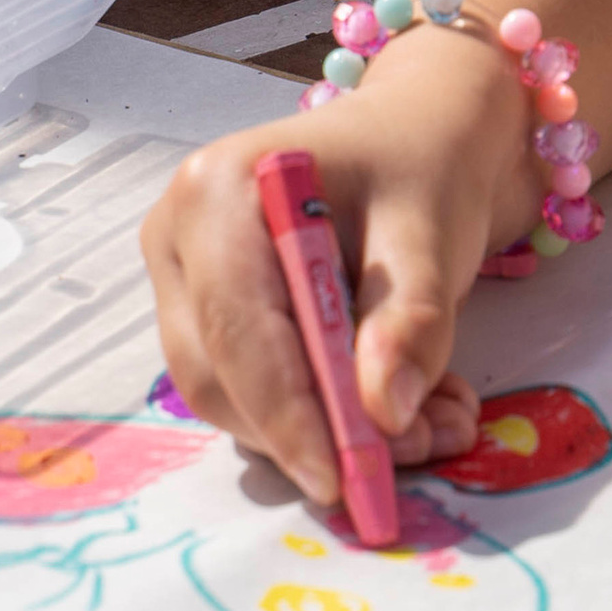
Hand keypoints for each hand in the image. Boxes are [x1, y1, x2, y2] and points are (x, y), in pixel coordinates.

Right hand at [143, 24, 540, 508]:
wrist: (420, 134)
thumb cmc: (417, 165)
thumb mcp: (431, 233)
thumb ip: (409, 321)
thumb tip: (384, 414)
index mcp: (218, 193)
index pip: (237, 325)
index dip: (287, 411)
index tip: (344, 477)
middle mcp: (179, 236)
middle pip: (220, 371)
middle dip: (313, 430)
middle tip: (418, 448)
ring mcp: (185, 277)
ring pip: (231, 394)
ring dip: (325, 432)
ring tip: (432, 424)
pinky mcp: (208, 314)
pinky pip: (249, 389)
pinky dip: (321, 418)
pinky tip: (400, 407)